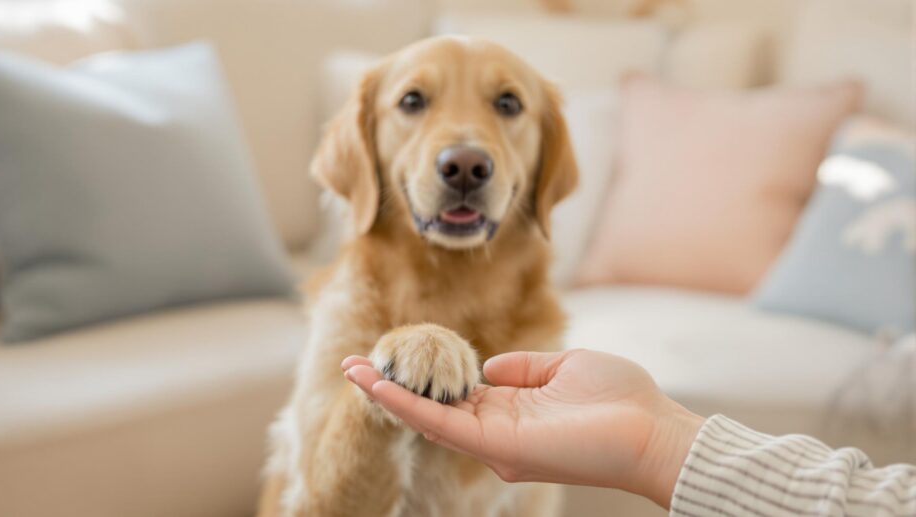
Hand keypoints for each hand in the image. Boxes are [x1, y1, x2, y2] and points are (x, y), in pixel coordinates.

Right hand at [342, 349, 703, 508]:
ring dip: (389, 395)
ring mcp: (495, 442)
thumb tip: (489, 365)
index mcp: (514, 411)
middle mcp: (497, 432)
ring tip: (354, 372)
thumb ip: (523, 367)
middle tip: (353, 365)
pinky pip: (443, 424)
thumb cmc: (620, 398)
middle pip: (433, 408)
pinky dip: (408, 406)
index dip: (424, 377)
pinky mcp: (498, 447)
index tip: (395, 356)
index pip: (457, 395)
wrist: (651, 429)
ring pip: (428, 417)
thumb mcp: (565, 367)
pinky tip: (380, 387)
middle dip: (393, 387)